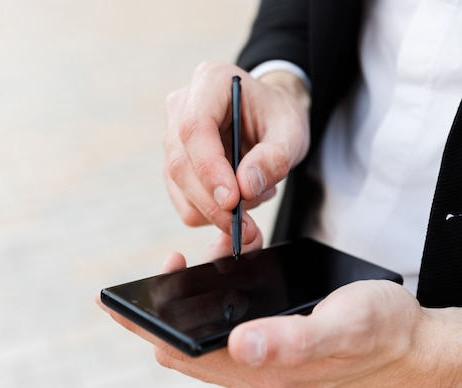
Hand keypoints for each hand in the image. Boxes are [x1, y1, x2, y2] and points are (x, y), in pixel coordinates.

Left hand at [99, 242, 461, 387]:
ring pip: (205, 325)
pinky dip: (220, 290)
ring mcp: (258, 354)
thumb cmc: (378, 336)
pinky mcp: (270, 340)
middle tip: (179, 261)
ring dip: (197, 291)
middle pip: (182, 339)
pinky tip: (234, 264)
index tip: (122, 297)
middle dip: (167, 300)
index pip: (177, 351)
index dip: (145, 324)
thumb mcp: (338, 328)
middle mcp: (250, 364)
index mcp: (256, 367)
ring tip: (214, 254)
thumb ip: (289, 340)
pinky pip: (229, 318)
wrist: (408, 343)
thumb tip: (238, 344)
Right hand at [163, 62, 309, 244]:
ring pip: (179, 187)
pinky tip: (239, 196)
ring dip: (216, 208)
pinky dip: (211, 212)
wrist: (268, 117)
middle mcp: (181, 107)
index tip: (231, 201)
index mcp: (209, 82)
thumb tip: (245, 187)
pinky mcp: (173, 165)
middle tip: (246, 227)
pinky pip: (183, 201)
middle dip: (212, 202)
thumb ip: (274, 156)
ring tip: (256, 193)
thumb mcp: (292, 131)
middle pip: (181, 162)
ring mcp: (172, 136)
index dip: (209, 168)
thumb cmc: (278, 117)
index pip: (194, 128)